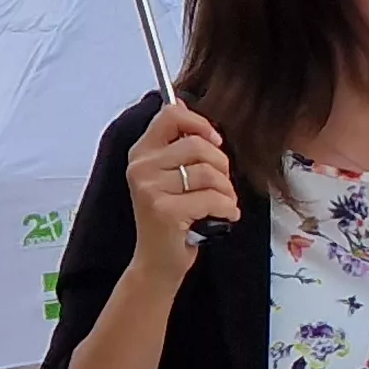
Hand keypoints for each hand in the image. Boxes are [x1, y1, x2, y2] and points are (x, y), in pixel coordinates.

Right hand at [121, 102, 238, 271]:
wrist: (158, 262)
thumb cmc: (174, 217)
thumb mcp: (171, 176)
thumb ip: (180, 145)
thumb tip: (186, 106)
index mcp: (142, 153)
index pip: (170, 114)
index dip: (200, 123)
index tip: (214, 141)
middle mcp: (140, 167)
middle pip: (198, 144)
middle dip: (221, 166)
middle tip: (220, 186)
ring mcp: (149, 188)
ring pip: (209, 172)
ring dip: (227, 191)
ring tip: (221, 204)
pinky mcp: (163, 210)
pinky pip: (214, 197)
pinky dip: (228, 209)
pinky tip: (223, 218)